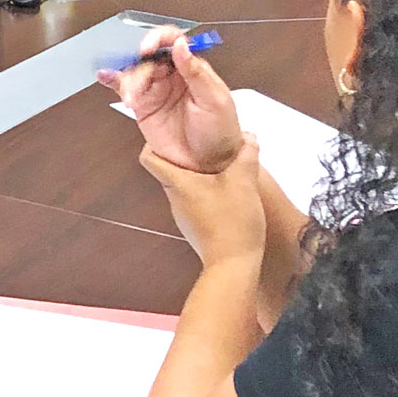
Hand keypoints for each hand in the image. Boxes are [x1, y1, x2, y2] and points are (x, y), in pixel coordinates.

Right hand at [102, 26, 243, 172]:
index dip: (159, 38)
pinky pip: (125, 88)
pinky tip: (105, 76)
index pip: (173, 41)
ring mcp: (156, 90)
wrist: (209, 166)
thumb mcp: (215, 100)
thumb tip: (182, 45)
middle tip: (139, 80)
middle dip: (140, 65)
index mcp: (192, 68)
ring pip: (135, 72)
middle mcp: (172, 76)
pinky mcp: (143, 106)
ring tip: (131, 97)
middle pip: (149, 56)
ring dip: (129, 81)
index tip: (149, 47)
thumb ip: (197, 72)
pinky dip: (113, 80)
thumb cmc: (221, 132)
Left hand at [141, 140, 271, 269]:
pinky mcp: (194, 226)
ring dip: (198, 172)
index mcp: (178, 183)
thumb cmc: (232, 222)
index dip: (153, 141)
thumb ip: (246, 155)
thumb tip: (248, 136)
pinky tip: (227, 189)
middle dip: (184, 153)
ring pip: (183, 184)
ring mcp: (183, 214)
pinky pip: (194, 200)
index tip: (171, 131)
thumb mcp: (244, 182)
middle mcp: (174, 198)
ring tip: (221, 163)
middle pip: (168, 168)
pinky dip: (206, 190)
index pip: (148, 157)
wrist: (233, 265)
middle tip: (204, 141)